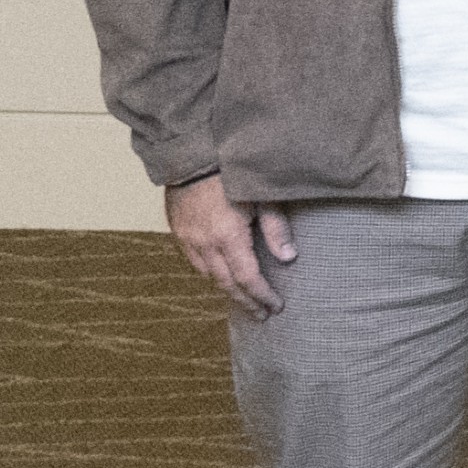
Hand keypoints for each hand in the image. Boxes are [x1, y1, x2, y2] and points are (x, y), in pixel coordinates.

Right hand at [164, 174, 293, 315]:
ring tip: (244, 298)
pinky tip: (221, 275)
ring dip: (226, 289)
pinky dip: (209, 273)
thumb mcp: (264, 197)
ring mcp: (187, 237)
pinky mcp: (177, 230)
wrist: (191, 153)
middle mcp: (204, 243)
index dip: (262, 295)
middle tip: (262, 314)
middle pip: (225, 283)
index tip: (276, 307)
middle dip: (245, 301)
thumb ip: (276, 228)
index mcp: (227, 236)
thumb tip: (289, 258)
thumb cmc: (234, 172)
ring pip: (207, 274)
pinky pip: (193, 261)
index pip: (247, 278)